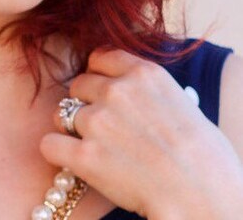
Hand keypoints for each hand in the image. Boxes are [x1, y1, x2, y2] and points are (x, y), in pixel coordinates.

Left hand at [40, 48, 242, 218]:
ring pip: (60, 114)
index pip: (99, 57)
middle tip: (103, 128)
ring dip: (72, 130)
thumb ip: (146, 88)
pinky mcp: (85, 155)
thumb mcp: (179, 100)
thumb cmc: (203, 155)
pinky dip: (57, 153)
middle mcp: (116, 90)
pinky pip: (50, 144)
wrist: (203, 195)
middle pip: (78, 84)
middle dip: (85, 104)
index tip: (103, 92)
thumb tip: (127, 87)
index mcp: (143, 72)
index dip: (98, 76)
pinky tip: (74, 161)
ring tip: (95, 149)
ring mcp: (98, 121)